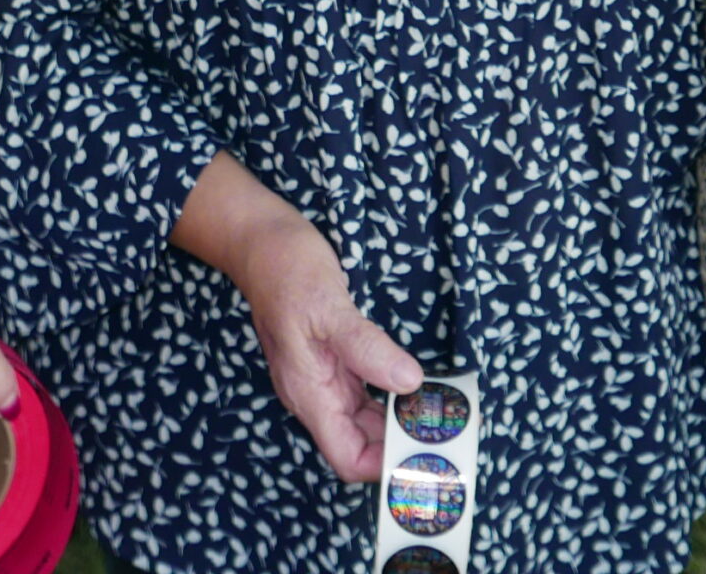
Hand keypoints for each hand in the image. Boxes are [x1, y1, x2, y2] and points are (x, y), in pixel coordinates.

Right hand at [231, 211, 422, 481]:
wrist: (262, 242)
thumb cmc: (286, 271)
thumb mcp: (328, 307)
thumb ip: (366, 347)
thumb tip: (408, 380)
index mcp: (309, 392)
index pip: (347, 457)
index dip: (383, 463)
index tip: (422, 447)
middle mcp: (315, 393)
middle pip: (361, 443)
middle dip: (400, 441)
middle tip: (444, 427)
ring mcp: (323, 377)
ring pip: (365, 418)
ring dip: (398, 418)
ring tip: (436, 409)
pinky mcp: (332, 359)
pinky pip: (364, 391)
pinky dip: (391, 393)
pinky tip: (414, 383)